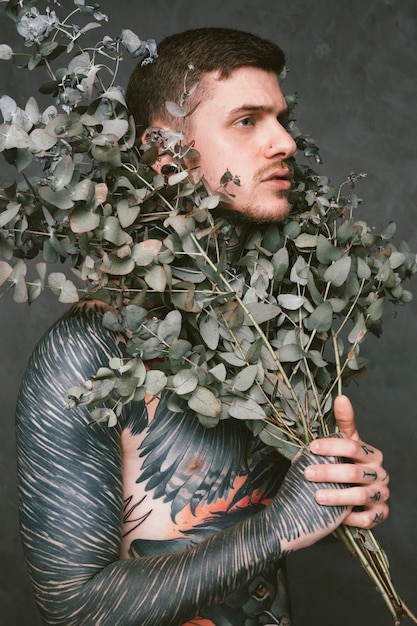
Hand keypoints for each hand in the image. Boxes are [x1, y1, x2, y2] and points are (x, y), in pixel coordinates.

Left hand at [304, 395, 389, 528]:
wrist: (360, 493)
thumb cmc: (350, 463)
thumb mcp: (347, 443)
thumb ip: (344, 422)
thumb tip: (341, 397)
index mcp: (372, 454)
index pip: (352, 446)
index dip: (331, 446)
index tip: (311, 447)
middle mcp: (380, 474)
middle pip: (354, 473)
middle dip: (329, 473)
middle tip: (307, 473)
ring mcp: (381, 494)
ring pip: (360, 496)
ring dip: (337, 497)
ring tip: (316, 496)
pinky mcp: (380, 514)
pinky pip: (368, 518)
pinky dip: (352, 517)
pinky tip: (336, 516)